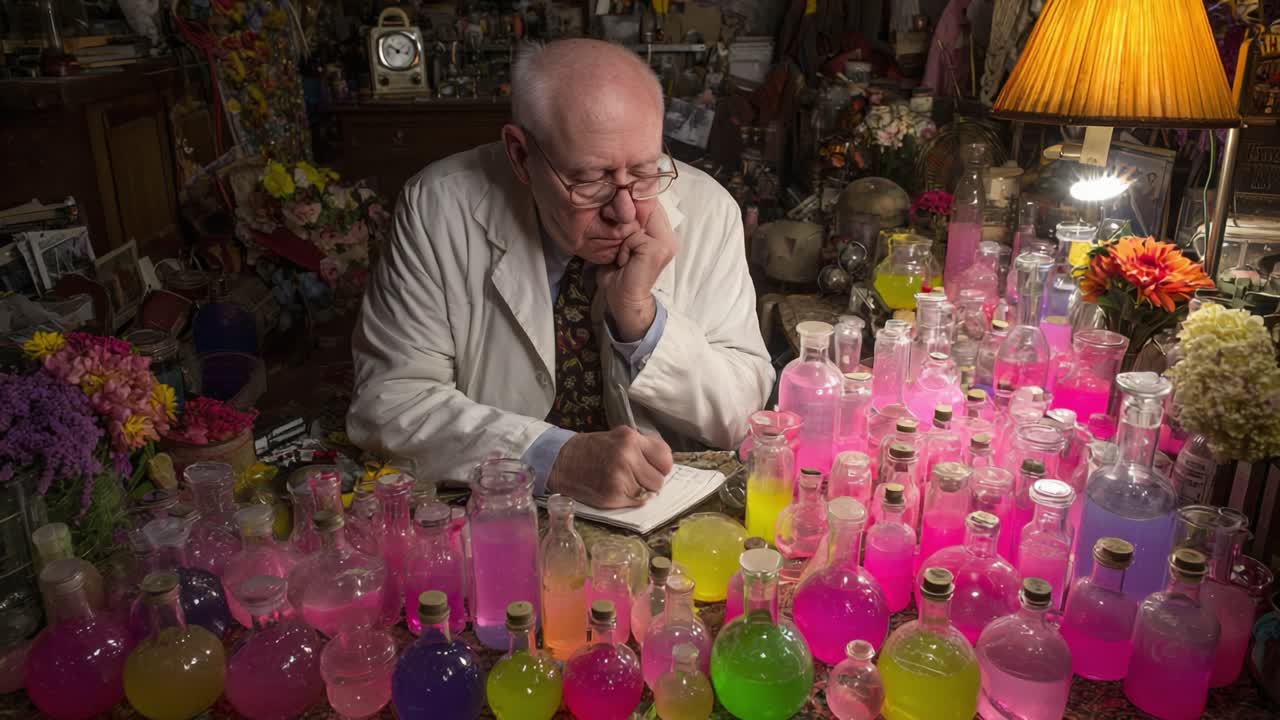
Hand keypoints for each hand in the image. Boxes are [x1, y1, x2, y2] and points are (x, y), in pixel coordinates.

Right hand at [546, 427, 673, 508]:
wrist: (561, 461)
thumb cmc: (592, 450)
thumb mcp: (618, 437)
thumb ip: (642, 448)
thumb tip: (664, 468)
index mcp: (630, 438)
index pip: (666, 460)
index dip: (660, 467)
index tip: (651, 468)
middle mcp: (626, 456)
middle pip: (658, 481)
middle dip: (648, 481)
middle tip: (633, 477)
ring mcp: (619, 478)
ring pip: (647, 494)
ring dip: (637, 491)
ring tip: (620, 482)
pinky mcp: (612, 496)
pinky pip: (634, 503)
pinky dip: (627, 500)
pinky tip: (613, 489)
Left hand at [596, 204, 676, 341]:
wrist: (624, 300)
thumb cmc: (620, 273)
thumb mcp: (623, 240)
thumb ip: (626, 222)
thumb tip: (619, 198)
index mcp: (663, 231)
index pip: (648, 202)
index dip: (630, 205)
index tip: (615, 219)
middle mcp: (669, 235)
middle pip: (645, 207)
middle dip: (625, 219)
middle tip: (620, 245)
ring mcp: (667, 242)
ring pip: (636, 221)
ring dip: (624, 237)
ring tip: (624, 255)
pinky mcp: (659, 249)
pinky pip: (634, 236)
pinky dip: (624, 248)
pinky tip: (625, 262)